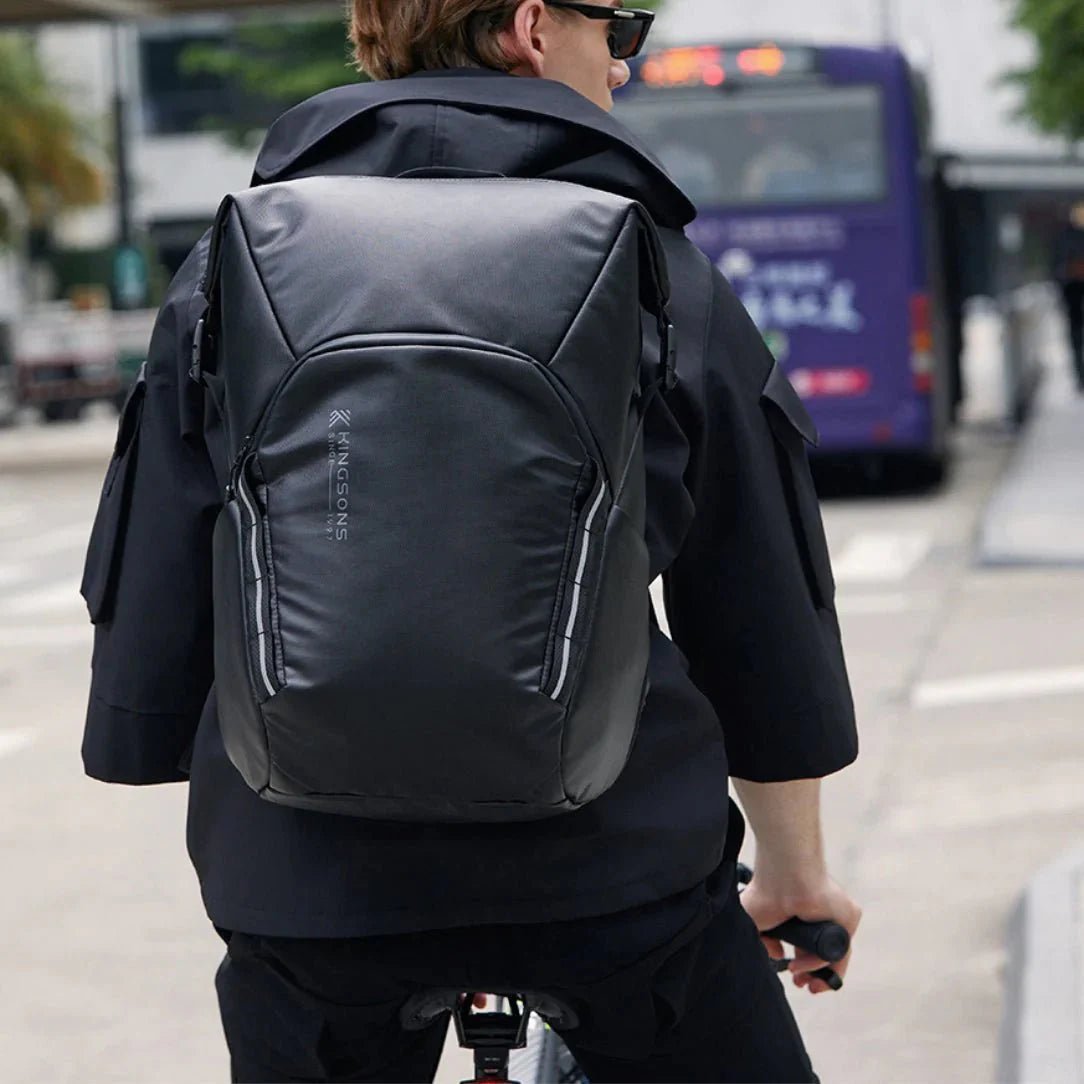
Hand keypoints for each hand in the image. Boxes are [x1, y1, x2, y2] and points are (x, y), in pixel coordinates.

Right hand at [739, 867, 861, 994]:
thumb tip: (777, 955)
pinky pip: (840, 949)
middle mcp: (820, 917)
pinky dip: (824, 962)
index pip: (808, 949)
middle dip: (812, 975)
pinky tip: (802, 964)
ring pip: (834, 956)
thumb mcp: (755, 922)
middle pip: (825, 956)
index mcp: (801, 917)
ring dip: (818, 974)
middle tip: (798, 984)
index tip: (791, 976)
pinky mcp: (849, 916)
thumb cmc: (765, 891)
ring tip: (799, 981)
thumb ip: (763, 941)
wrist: (782, 876)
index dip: (801, 966)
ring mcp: (836, 917)